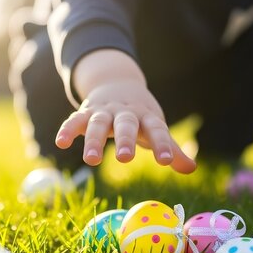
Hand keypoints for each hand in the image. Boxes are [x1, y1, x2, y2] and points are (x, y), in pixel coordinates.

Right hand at [55, 50, 196, 173]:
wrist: (117, 83)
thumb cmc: (140, 115)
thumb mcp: (155, 127)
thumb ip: (171, 149)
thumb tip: (191, 169)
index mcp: (146, 116)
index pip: (157, 129)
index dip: (163, 144)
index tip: (167, 161)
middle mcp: (125, 112)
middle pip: (126, 124)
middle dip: (125, 140)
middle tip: (125, 158)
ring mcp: (104, 111)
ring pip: (98, 123)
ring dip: (94, 140)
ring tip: (92, 160)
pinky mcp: (85, 112)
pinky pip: (75, 120)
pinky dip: (68, 130)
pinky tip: (60, 142)